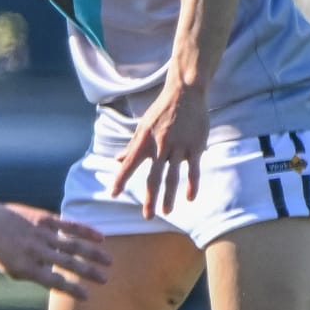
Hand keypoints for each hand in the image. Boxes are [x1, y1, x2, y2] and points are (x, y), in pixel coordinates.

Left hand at [0, 202, 111, 298]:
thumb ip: (32, 275)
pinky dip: (86, 231)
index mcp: (26, 268)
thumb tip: (55, 280)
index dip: (71, 290)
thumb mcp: (9, 269)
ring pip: (73, 245)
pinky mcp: (44, 219)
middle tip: (105, 280)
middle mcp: (36, 252)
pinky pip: (69, 225)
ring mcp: (41, 234)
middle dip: (89, 273)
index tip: (87, 296)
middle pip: (68, 264)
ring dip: (93, 255)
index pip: (55, 282)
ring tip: (109, 262)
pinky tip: (101, 237)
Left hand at [110, 81, 209, 217]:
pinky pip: (193, 169)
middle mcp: (159, 146)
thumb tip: (117, 161)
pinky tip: (189, 198)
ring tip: (166, 212)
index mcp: (144, 141)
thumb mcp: (142, 127)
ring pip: (172, 176)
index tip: (114, 194)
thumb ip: (131, 146)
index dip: (121, 179)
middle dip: (149, 198)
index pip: (129, 164)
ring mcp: (178, 146)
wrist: (185, 93)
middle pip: (153, 177)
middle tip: (147, 216)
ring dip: (169, 196)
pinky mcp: (195, 146)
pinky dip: (192, 184)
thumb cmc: (161, 111)